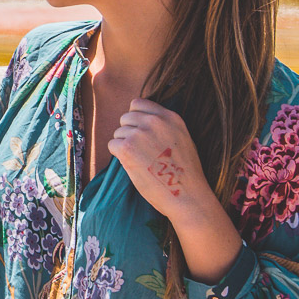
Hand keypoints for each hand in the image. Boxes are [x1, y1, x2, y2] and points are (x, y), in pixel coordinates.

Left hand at [106, 98, 213, 218]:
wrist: (186, 195)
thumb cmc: (184, 173)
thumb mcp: (182, 138)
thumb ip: (164, 125)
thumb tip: (141, 120)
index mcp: (169, 116)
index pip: (138, 104)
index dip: (135, 119)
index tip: (140, 133)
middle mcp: (154, 121)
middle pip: (125, 118)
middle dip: (129, 133)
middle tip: (140, 151)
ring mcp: (140, 133)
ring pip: (118, 132)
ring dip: (124, 145)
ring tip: (141, 161)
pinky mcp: (128, 148)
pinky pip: (112, 145)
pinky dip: (118, 155)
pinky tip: (133, 165)